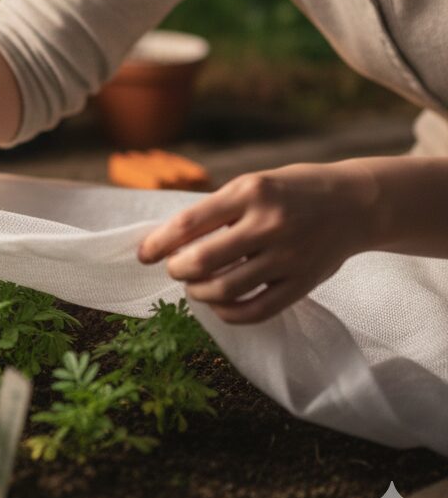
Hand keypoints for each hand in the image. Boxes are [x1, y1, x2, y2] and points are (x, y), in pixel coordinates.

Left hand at [135, 162, 377, 323]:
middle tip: (174, 268)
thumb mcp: (251, 185)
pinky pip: (255, 310)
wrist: (354, 203)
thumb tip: (167, 241)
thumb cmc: (289, 191)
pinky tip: (219, 304)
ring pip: (225, 290)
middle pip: (202, 261)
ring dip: (198, 292)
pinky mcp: (302, 283)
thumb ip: (216, 210)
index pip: (189, 223)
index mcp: (250, 192)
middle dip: (177, 269)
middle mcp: (269, 224)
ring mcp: (287, 257)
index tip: (143, 255)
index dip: (159, 243)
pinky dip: (227, 313)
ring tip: (195, 285)